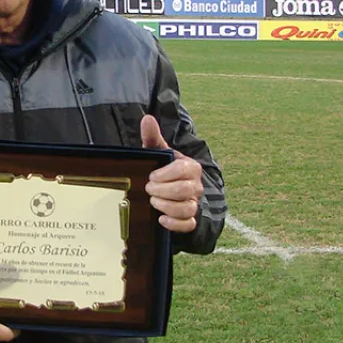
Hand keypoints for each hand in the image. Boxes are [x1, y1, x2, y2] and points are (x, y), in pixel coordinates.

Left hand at [140, 114, 202, 232]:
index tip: (151, 176)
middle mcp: (196, 185)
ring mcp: (194, 203)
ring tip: (153, 201)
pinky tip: (161, 219)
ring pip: (187, 208)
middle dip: (162, 190)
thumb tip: (147, 118)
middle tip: (148, 189)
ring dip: (166, 206)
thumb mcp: (158, 152)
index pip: (183, 170)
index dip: (165, 174)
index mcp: (190, 167)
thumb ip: (153, 137)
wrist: (170, 189)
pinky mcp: (190, 219)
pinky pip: (188, 224)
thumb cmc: (163, 168)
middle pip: (185, 190)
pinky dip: (174, 223)